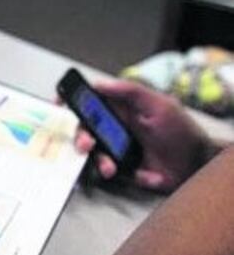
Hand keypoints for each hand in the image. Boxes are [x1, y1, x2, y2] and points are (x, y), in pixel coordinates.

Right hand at [71, 80, 216, 191]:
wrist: (193, 165)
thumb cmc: (182, 132)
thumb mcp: (159, 105)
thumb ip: (131, 92)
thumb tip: (101, 83)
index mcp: (123, 108)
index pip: (92, 100)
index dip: (73, 100)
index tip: (59, 103)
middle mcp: (115, 126)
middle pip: (84, 127)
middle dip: (80, 135)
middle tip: (86, 144)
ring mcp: (115, 147)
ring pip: (91, 151)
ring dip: (96, 158)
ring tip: (108, 166)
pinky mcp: (118, 167)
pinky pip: (101, 168)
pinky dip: (107, 170)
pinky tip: (121, 171)